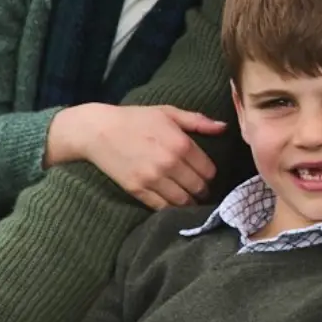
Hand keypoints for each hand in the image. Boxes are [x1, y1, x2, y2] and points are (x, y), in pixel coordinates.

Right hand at [47, 103, 226, 209]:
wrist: (97, 130)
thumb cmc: (135, 118)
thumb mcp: (168, 113)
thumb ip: (198, 121)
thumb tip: (224, 127)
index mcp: (181, 143)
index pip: (209, 171)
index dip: (210, 175)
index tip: (205, 175)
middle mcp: (170, 163)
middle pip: (199, 188)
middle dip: (202, 190)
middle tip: (199, 189)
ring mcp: (153, 179)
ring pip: (183, 201)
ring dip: (189, 202)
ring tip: (189, 199)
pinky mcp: (138, 190)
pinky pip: (162, 207)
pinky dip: (171, 208)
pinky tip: (173, 204)